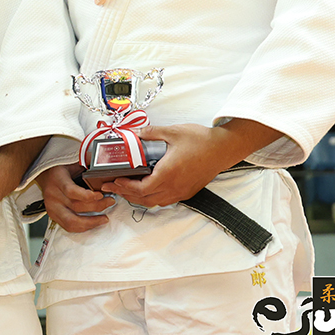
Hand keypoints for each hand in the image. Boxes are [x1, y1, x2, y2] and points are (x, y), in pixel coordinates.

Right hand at [37, 163, 114, 232]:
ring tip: (104, 218)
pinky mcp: (52, 216)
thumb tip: (104, 171)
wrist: (46, 176)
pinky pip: (68, 227)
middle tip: (110, 202)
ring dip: (91, 222)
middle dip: (96, 207)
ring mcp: (51, 207)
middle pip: (75, 206)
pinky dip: (83, 227)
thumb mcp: (72, 164)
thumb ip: (85, 168)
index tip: (101, 195)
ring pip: (72, 221)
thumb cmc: (62, 170)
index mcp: (57, 179)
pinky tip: (93, 224)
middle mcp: (52, 194)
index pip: (71, 191)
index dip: (87, 195)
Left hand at [98, 120, 279, 207]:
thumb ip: (152, 132)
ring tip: (125, 190)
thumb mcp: (173, 131)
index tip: (114, 180)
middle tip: (111, 187)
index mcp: (168, 173)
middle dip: (125, 194)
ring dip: (138, 198)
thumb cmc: (201, 141)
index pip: (141, 189)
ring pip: (155, 202)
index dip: (125, 187)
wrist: (223, 149)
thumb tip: (137, 133)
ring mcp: (182, 191)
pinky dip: (151, 198)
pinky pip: (165, 200)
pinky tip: (146, 190)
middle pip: (145, 198)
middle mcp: (174, 186)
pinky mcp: (188, 191)